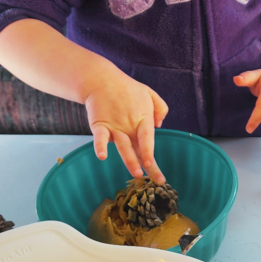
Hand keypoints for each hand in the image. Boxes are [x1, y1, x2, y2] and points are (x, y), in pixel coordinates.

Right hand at [84, 67, 167, 182]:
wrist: (101, 80)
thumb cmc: (127, 88)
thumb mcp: (149, 93)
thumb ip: (160, 108)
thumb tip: (158, 126)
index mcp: (143, 119)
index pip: (148, 139)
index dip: (150, 153)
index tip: (153, 165)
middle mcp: (129, 126)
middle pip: (138, 149)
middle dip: (147, 165)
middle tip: (156, 181)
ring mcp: (114, 127)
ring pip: (122, 147)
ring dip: (130, 161)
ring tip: (136, 174)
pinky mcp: (99, 126)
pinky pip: (99, 138)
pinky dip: (100, 147)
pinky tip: (102, 156)